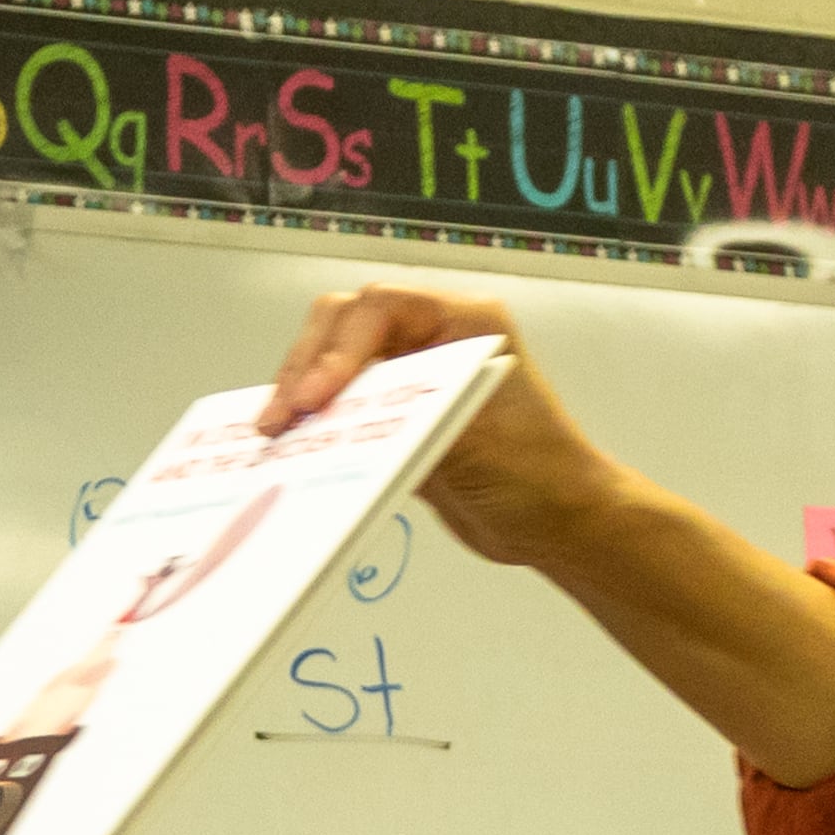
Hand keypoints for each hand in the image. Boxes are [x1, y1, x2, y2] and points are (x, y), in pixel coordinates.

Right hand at [262, 283, 620, 566]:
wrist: (562, 524)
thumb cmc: (542, 475)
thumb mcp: (478, 444)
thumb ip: (413, 422)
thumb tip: (341, 421)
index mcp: (463, 321)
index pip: (380, 309)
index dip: (337, 351)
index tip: (311, 399)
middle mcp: (432, 338)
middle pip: (345, 327)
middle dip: (305, 368)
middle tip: (277, 420)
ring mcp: (412, 378)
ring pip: (335, 366)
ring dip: (301, 396)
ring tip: (272, 436)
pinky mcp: (398, 419)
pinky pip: (344, 409)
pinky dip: (315, 426)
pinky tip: (289, 449)